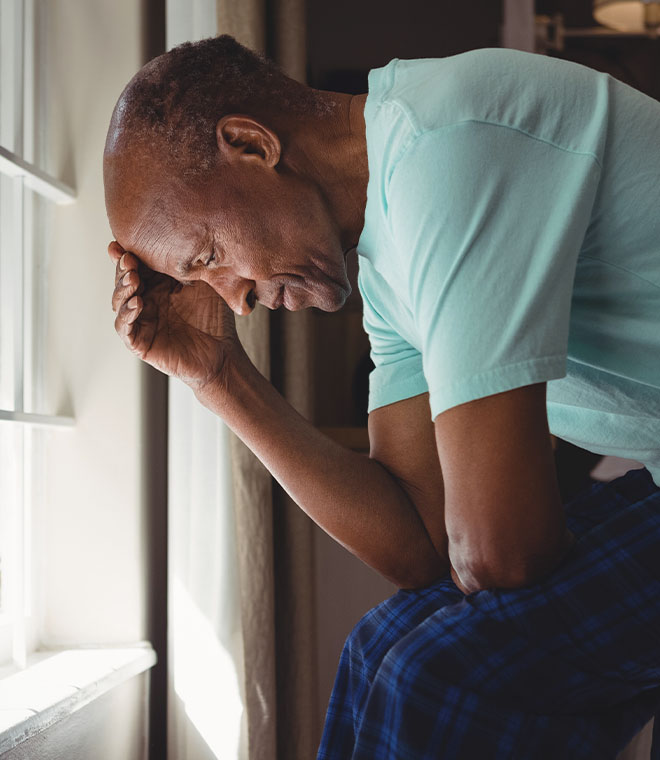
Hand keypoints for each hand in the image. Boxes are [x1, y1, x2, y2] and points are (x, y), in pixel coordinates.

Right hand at [109, 240, 239, 388]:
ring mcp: (142, 321)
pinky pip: (125, 329)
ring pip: (119, 302)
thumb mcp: (204, 283)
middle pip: (123, 280)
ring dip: (122, 289)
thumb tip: (178, 236)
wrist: (224, 352)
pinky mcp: (141, 343)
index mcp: (158, 284)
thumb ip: (189, 263)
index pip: (137, 266)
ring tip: (132, 279)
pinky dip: (126, 316)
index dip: (127, 255)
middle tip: (128, 259)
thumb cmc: (215, 318)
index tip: (121, 242)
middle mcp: (146, 300)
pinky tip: (136, 304)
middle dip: (123, 269)